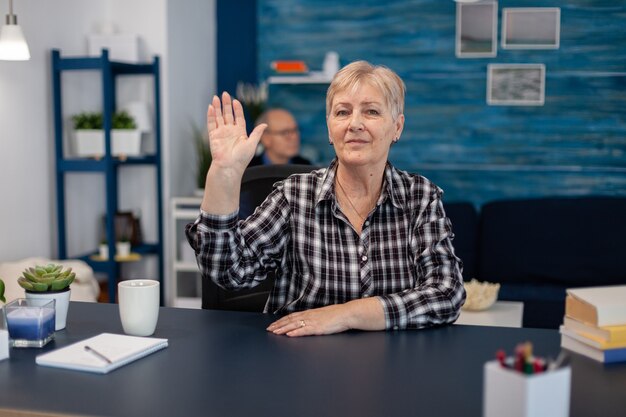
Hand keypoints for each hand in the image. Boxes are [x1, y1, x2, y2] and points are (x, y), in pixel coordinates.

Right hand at [207, 92, 266, 173]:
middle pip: (227, 114)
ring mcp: (221, 133)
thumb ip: (257, 133)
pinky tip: (211, 107)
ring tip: (216, 97)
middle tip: (225, 94)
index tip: (236, 101)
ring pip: (218, 117)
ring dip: (217, 107)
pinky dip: (211, 115)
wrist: (229, 167)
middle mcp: (230, 131)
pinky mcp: (213, 136)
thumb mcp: (252, 144)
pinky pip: (211, 123)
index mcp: (240, 132)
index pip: (238, 117)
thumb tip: (265, 124)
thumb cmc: (242, 158)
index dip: (237, 109)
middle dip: (226, 104)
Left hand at [266, 298, 384, 336]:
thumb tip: (309, 321)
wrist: (348, 313)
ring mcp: (313, 322)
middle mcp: (310, 316)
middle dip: (278, 325)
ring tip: (274, 332)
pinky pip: (304, 330)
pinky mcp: (318, 328)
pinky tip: (289, 334)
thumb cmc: (338, 315)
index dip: (282, 320)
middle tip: (269, 329)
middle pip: (290, 320)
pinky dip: (295, 332)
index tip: (274, 324)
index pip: (293, 316)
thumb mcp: (323, 315)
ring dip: (283, 329)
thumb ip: (315, 318)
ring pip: (294, 325)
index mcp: (311, 313)